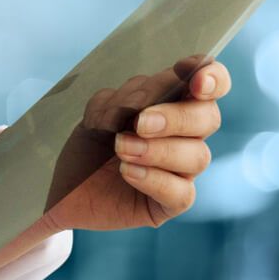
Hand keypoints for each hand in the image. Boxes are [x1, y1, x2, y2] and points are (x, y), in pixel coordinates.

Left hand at [43, 58, 227, 231]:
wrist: (65, 185)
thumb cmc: (89, 143)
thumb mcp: (100, 112)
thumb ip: (126, 99)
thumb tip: (147, 99)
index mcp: (171, 102)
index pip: (210, 83)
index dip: (213, 77)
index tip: (197, 80)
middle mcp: (185, 134)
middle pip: (208, 118)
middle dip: (175, 117)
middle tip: (139, 123)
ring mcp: (182, 170)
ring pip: (197, 156)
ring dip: (157, 149)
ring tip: (121, 148)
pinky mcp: (172, 202)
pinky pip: (181, 192)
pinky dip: (153, 178)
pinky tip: (127, 171)